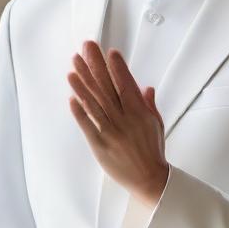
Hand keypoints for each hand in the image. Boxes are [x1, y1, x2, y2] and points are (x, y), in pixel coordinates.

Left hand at [68, 40, 169, 206]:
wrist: (150, 179)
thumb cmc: (153, 152)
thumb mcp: (156, 124)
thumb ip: (149, 105)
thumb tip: (146, 88)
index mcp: (139, 112)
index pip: (126, 84)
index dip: (117, 67)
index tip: (109, 52)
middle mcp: (124, 119)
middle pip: (107, 88)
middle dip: (95, 66)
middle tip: (86, 48)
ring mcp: (111, 132)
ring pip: (95, 103)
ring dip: (83, 84)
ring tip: (73, 67)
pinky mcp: (100, 145)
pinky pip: (88, 125)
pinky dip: (79, 111)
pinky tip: (71, 97)